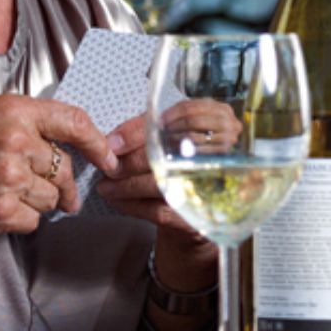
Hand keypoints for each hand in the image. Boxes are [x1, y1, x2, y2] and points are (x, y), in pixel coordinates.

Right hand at [0, 97, 120, 235]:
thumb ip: (25, 126)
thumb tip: (64, 146)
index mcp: (14, 111)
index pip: (74, 122)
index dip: (98, 144)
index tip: (108, 159)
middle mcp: (17, 141)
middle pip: (65, 170)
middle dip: (65, 187)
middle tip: (61, 196)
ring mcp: (11, 177)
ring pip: (51, 199)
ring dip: (37, 202)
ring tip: (6, 195)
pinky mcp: (2, 210)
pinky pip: (33, 220)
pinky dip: (20, 220)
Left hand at [98, 117, 218, 290]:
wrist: (202, 207)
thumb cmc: (184, 161)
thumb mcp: (171, 135)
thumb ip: (146, 130)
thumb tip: (113, 141)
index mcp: (219, 120)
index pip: (179, 118)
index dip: (142, 130)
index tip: (115, 143)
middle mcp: (223, 150)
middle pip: (166, 153)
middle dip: (129, 162)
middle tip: (108, 166)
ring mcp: (214, 183)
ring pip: (159, 183)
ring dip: (125, 186)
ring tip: (106, 185)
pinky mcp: (200, 213)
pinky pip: (159, 210)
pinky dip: (133, 205)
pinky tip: (118, 200)